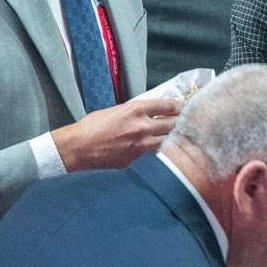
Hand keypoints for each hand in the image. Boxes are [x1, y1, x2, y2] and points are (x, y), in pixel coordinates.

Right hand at [50, 98, 180, 171]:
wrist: (78, 148)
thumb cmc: (93, 126)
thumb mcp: (117, 110)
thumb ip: (137, 111)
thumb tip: (154, 112)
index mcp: (136, 109)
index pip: (170, 105)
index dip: (181, 107)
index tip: (185, 108)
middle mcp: (142, 126)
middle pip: (174, 124)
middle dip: (182, 123)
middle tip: (188, 123)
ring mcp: (141, 145)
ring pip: (169, 142)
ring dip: (175, 139)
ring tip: (180, 138)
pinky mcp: (137, 160)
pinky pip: (156, 155)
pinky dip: (161, 152)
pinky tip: (165, 152)